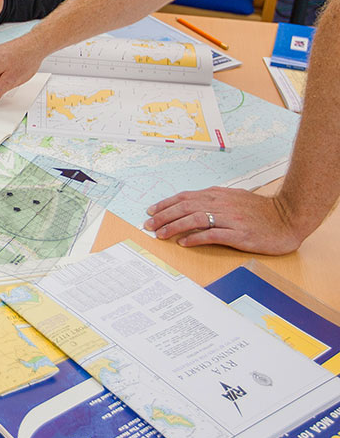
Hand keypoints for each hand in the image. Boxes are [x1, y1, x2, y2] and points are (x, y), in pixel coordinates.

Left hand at [144, 187, 305, 254]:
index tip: (150, 211)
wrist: (289, 218)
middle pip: (185, 206)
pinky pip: (212, 234)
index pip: (185, 197)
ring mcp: (231, 218)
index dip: (165, 204)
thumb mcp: (234, 199)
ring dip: (174, 226)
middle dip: (163, 216)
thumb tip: (189, 207)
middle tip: (148, 225)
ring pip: (195, 218)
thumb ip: (213, 201)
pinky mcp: (239, 234)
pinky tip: (184, 243)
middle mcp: (222, 204)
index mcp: (219, 195)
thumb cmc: (261, 211)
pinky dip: (195, 237)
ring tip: (160, 234)